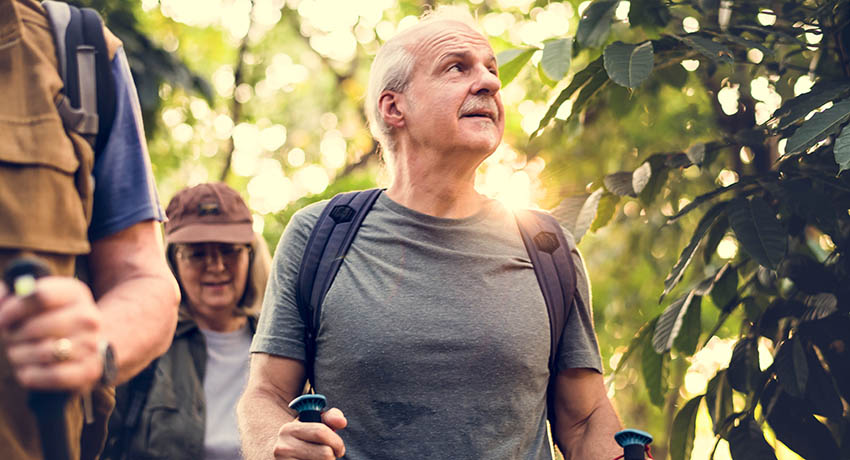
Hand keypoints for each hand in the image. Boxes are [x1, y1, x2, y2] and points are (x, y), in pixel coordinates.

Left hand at [0, 276, 103, 391]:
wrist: (87, 346)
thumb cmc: (49, 321)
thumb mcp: (36, 303)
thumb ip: (11, 297)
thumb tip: (1, 298)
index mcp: (75, 293)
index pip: (41, 296)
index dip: (13, 309)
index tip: (2, 319)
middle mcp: (89, 317)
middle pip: (37, 327)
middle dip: (13, 336)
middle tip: (8, 338)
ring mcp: (92, 344)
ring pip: (43, 352)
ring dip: (20, 355)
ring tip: (17, 353)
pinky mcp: (90, 370)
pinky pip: (54, 375)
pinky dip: (32, 375)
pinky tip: (26, 370)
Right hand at [273, 408, 346, 458]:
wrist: (274, 458)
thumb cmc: (301, 441)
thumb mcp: (311, 425)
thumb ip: (329, 418)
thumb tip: (342, 422)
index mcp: (288, 429)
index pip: (321, 432)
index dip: (337, 442)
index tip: (340, 449)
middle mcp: (283, 447)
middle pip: (325, 454)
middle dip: (333, 457)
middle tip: (331, 458)